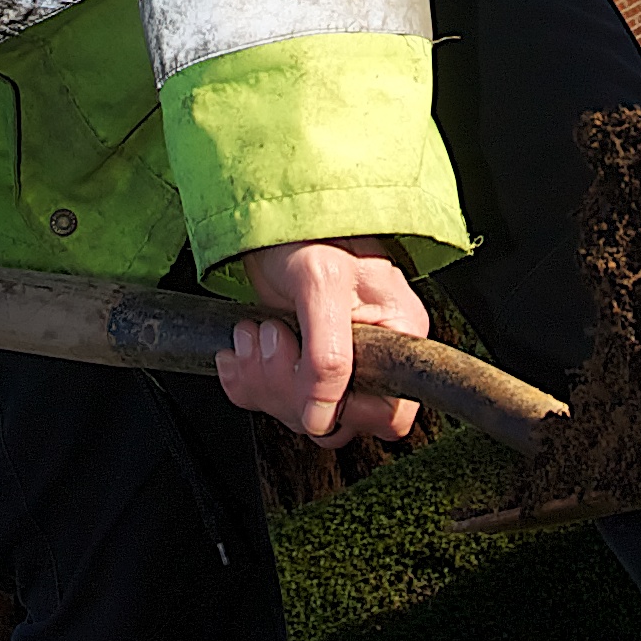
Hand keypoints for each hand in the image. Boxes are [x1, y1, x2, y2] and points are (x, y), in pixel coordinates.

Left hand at [218, 239, 428, 449]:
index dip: (345, 410)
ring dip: (264, 381)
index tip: (311, 379)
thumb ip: (327, 355)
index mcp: (399, 334)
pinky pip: (274, 401)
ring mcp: (335, 362)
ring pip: (303, 415)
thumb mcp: (321, 284)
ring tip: (254, 335)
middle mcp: (373, 355)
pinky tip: (242, 348)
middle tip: (273, 340)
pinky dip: (247, 381)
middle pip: (339, 420)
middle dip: (290, 389)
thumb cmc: (308, 233)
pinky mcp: (300, 364)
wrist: (270, 220)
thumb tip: (323, 416)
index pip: (389, 413)